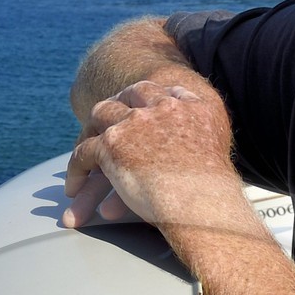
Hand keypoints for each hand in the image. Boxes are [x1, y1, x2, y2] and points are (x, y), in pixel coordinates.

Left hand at [61, 80, 251, 246]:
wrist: (204, 203)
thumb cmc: (218, 191)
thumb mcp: (221, 151)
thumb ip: (205, 137)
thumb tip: (197, 151)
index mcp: (190, 105)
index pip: (163, 90)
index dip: (147, 97)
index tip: (139, 105)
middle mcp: (161, 107)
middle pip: (129, 95)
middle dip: (116, 104)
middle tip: (106, 119)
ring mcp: (134, 123)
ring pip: (101, 116)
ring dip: (91, 130)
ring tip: (85, 145)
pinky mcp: (112, 145)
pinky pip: (84, 151)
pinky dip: (76, 168)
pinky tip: (73, 185)